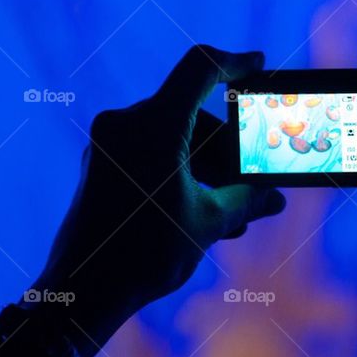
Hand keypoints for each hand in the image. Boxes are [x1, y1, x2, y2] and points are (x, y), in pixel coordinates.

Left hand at [27, 46, 285, 356]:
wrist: (81, 293)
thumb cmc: (145, 255)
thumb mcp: (208, 222)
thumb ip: (246, 200)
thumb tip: (275, 196)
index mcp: (153, 126)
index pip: (199, 69)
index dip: (234, 62)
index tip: (258, 64)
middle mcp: (126, 125)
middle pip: (193, 114)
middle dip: (229, 146)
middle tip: (256, 177)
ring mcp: (109, 144)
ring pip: (175, 136)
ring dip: (208, 166)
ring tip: (235, 211)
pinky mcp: (100, 164)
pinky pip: (152, 152)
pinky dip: (182, 171)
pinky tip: (205, 209)